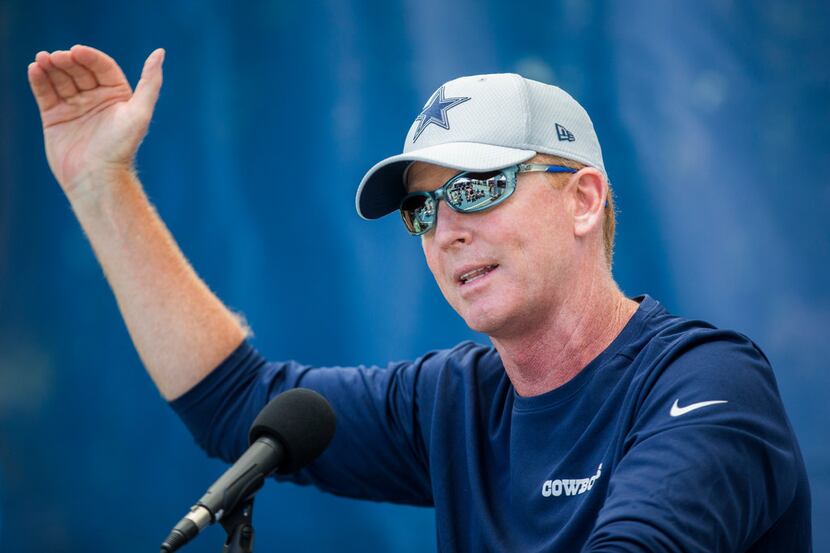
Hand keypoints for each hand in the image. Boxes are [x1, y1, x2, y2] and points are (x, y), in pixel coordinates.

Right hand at [27, 45, 164, 197]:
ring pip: (60, 78)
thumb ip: (150, 82)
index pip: (102, 67)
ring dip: (51, 66)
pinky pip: (45, 92)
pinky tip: (34, 69)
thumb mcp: (140, 113)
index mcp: (117, 94)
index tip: (76, 51)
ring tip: (42, 60)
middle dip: (67, 61)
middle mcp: (95, 98)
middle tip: (57, 57)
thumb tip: (159, 52)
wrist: (96, 178)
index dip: (89, 57)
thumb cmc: (121, 148)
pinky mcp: (54, 116)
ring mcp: (74, 106)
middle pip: (79, 70)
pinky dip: (39, 79)